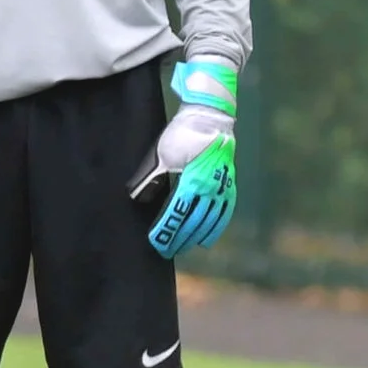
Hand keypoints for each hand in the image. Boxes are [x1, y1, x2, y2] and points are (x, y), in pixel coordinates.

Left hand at [129, 58, 238, 256]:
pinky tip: (207, 237)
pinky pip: (224, 213)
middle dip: (180, 238)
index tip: (157, 242)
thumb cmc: (184, 133)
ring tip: (185, 247)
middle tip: (166, 251)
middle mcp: (210, 188)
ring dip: (196, 236)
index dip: (167, 230)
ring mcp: (223, 187)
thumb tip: (138, 197)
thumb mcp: (162, 154)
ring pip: (210, 220)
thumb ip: (151, 177)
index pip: (178, 214)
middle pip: (194, 222)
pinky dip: (215, 227)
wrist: (211, 116)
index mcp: (193, 181)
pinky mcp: (229, 185)